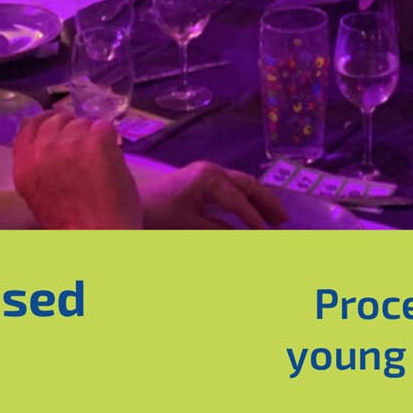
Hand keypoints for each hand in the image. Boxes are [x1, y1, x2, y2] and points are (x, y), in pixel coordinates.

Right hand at [11, 113, 142, 228]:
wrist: (99, 237)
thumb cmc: (73, 226)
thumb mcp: (40, 196)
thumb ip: (40, 167)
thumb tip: (52, 145)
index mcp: (24, 166)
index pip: (29, 126)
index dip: (46, 122)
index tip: (59, 126)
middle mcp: (43, 150)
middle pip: (57, 120)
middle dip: (73, 128)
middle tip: (88, 144)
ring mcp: (70, 143)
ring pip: (83, 123)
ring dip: (93, 135)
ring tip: (101, 159)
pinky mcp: (96, 142)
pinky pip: (105, 126)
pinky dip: (111, 138)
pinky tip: (114, 155)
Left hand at [137, 161, 288, 228]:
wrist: (127, 206)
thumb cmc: (157, 217)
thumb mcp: (191, 229)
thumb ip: (222, 234)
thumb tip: (251, 242)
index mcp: (210, 178)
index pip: (241, 203)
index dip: (257, 222)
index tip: (270, 239)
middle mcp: (211, 171)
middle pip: (248, 185)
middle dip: (267, 203)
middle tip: (285, 222)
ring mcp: (205, 173)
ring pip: (242, 184)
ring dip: (259, 201)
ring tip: (276, 218)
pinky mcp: (200, 180)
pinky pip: (231, 188)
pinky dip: (245, 200)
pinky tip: (252, 213)